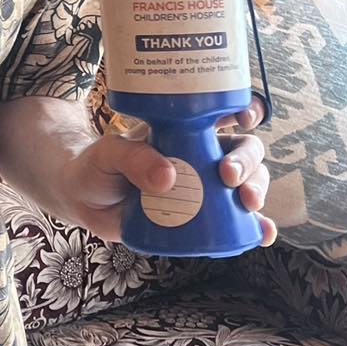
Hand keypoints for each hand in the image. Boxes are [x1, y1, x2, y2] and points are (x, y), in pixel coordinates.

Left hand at [60, 97, 276, 247]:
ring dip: (257, 190)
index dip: (242, 112)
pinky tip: (262, 233)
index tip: (243, 119)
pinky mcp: (202, 219)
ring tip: (248, 204)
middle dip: (248, 162)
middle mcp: (201, 156)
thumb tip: (167, 177)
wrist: (84, 200)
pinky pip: (236, 222)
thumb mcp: (108, 154)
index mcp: (183, 131)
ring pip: (247, 183)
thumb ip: (132, 158)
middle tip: (230, 177)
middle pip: (243, 151)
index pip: (221, 115)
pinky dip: (255, 227)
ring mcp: (204, 188)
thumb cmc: (97, 166)